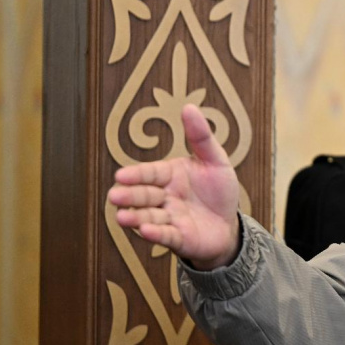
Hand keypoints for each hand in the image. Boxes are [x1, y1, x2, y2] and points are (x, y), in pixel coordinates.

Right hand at [107, 104, 240, 269]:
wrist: (230, 224)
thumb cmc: (219, 191)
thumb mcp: (215, 161)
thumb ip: (201, 137)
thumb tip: (188, 106)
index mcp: (170, 176)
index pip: (150, 173)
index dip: (136, 175)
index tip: (120, 175)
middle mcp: (165, 197)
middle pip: (144, 195)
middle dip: (130, 196)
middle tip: (115, 196)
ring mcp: (169, 219)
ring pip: (148, 217)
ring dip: (136, 217)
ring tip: (123, 217)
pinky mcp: (178, 239)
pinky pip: (165, 236)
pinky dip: (156, 233)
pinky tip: (146, 230)